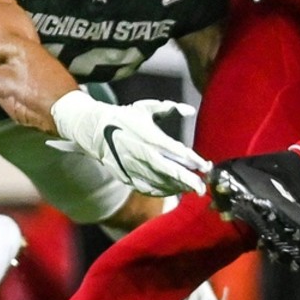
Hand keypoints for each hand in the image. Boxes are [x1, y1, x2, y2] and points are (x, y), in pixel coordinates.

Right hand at [50, 91, 210, 196]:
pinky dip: (162, 192)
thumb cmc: (125, 117)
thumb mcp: (146, 107)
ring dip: (177, 187)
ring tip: (191, 189)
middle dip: (188, 181)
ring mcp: (133, 168)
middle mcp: (142, 154)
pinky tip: (173, 191)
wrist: (95, 131)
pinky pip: (147, 189)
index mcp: (149, 136)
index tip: (205, 165)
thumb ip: (170, 108)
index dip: (192, 160)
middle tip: (202, 187)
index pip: (175, 151)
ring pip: (159, 182)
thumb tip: (190, 111)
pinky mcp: (126, 177)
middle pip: (169, 171)